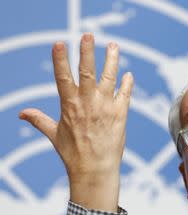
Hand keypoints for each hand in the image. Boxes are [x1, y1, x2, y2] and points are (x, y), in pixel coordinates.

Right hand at [19, 33, 133, 211]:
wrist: (95, 170)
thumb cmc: (73, 154)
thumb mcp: (53, 134)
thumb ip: (39, 120)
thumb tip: (21, 114)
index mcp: (69, 106)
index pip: (62, 77)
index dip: (61, 60)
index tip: (60, 43)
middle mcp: (87, 103)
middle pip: (87, 72)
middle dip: (87, 52)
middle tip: (89, 35)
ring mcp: (105, 108)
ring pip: (109, 78)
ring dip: (112, 61)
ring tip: (113, 45)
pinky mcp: (120, 115)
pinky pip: (125, 95)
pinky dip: (127, 84)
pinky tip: (129, 75)